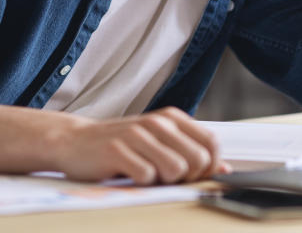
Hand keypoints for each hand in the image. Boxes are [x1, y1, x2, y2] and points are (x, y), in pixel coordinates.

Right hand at [51, 106, 230, 184]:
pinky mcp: (118, 150)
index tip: (192, 175)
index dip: (209, 166)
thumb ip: (192, 152)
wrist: (75, 142)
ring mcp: (137, 134)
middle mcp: (158, 123)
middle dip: (187, 177)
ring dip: (163, 180)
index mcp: (172, 118)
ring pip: (175, 169)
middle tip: (165, 176)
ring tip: (146, 173)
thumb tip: (226, 169)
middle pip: (198, 160)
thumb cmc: (122, 145)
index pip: (212, 143)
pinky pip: (146, 176)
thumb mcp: (160, 143)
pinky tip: (128, 173)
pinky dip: (140, 183)